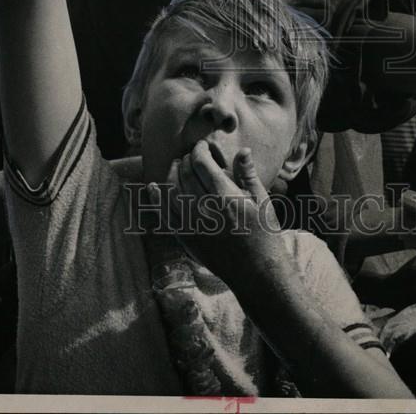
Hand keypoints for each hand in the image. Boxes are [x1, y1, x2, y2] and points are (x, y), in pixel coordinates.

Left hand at [161, 142, 282, 282]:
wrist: (256, 271)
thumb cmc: (264, 233)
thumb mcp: (261, 200)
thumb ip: (248, 174)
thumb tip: (243, 150)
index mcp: (225, 196)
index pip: (202, 164)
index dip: (199, 150)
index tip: (202, 145)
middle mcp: (205, 209)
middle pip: (186, 175)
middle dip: (187, 159)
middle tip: (191, 154)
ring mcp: (192, 226)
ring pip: (171, 191)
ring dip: (171, 174)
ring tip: (177, 165)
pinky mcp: (186, 239)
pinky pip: (165, 215)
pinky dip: (156, 199)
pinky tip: (152, 188)